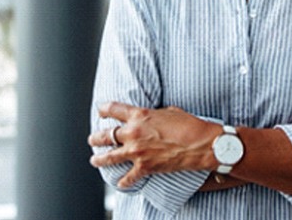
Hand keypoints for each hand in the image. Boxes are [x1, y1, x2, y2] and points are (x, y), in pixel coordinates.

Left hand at [88, 102, 220, 187]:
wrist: (198, 144)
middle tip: (92, 138)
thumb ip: (153, 114)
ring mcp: (137, 152)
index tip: (100, 110)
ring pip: (109, 157)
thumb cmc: (188, 124)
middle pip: (106, 135)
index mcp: (139, 115)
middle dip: (96, 137)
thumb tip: (151, 117)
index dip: (104, 109)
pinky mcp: (144, 167)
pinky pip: (128, 177)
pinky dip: (123, 181)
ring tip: (94, 159)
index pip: (113, 109)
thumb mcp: (169, 111)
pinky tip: (120, 182)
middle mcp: (134, 133)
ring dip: (99, 159)